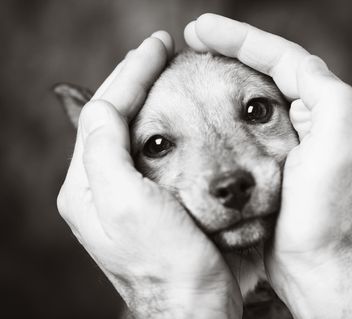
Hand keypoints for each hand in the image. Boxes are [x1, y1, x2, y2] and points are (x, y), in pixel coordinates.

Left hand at [57, 31, 241, 318]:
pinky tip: (180, 114)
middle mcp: (101, 187)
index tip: (158, 46)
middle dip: (135, 80)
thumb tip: (101, 103)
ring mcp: (127, 194)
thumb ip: (105, 152)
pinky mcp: (153, 202)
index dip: (130, 73)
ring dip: (148, 98)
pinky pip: (153, 150)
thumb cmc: (166, 262)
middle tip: (160, 52)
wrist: (195, 305)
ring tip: (167, 73)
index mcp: (87, 184)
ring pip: (133, 131)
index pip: (103, 111)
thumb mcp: (126, 204)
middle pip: (113, 117)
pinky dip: (165, 124)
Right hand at [185, 14, 351, 317]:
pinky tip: (205, 106)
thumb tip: (293, 64)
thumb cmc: (326, 212)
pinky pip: (248, 123)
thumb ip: (324, 93)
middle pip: (270, 69)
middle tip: (194, 38)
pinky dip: (225, 108)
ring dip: (228, 74)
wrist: (315, 264)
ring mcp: (296, 139)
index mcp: (332, 106)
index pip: (283, 57)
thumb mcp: (338, 144)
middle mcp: (317, 117)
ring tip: (197, 63)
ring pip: (257, 94)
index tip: (200, 29)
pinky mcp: (277, 161)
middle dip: (232, 50)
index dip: (240, 38)